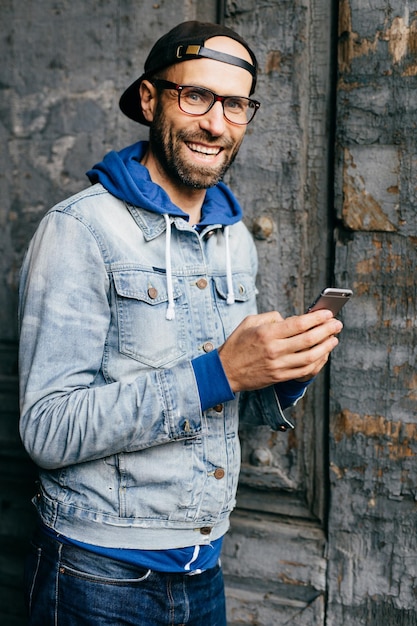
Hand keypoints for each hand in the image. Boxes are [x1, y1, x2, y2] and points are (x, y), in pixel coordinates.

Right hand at [218, 309, 342, 391]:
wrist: (225, 371)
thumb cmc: (237, 344)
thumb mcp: (249, 322)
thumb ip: (271, 317)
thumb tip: (290, 319)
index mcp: (266, 333)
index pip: (298, 324)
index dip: (317, 318)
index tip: (328, 314)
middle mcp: (274, 350)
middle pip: (308, 339)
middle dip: (327, 330)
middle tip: (337, 324)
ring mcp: (278, 365)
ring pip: (310, 357)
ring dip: (326, 347)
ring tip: (334, 339)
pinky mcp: (279, 377)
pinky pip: (304, 371)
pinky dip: (317, 363)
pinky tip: (322, 355)